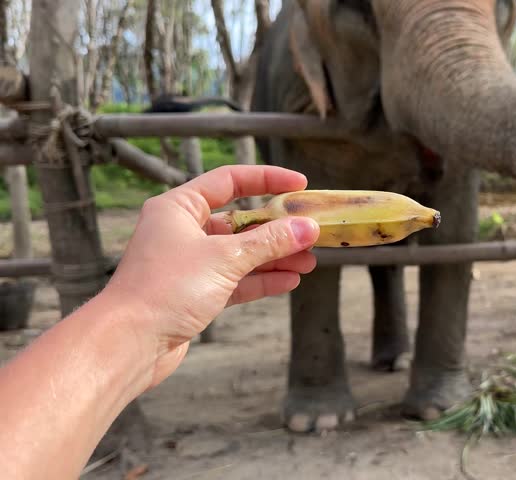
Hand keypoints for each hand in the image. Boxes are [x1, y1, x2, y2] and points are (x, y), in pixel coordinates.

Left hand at [101, 165, 319, 389]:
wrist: (129, 344)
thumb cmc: (166, 289)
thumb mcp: (226, 258)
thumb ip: (270, 242)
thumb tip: (307, 228)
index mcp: (179, 208)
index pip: (230, 180)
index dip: (267, 179)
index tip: (300, 185)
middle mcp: (182, 231)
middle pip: (241, 220)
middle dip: (278, 228)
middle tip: (311, 232)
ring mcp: (189, 263)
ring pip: (241, 253)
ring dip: (275, 256)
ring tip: (309, 261)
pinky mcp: (195, 293)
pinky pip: (236, 280)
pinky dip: (261, 279)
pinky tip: (289, 281)